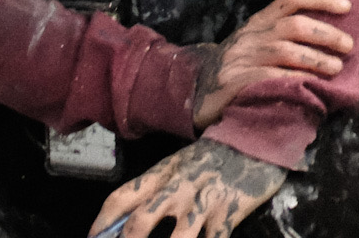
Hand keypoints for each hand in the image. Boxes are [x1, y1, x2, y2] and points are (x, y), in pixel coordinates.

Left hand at [91, 138, 285, 237]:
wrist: (256, 135)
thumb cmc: (214, 155)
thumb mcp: (180, 165)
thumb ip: (156, 189)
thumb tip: (127, 220)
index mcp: (162, 174)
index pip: (121, 197)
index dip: (102, 222)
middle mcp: (178, 188)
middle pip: (141, 221)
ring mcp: (204, 201)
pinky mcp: (229, 211)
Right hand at [191, 0, 352, 131]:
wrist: (195, 92)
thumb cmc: (239, 68)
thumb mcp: (258, 43)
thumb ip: (285, 36)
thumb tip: (334, 35)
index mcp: (259, 22)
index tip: (347, 7)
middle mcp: (250, 36)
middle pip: (294, 26)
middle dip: (326, 34)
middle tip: (348, 46)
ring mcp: (240, 59)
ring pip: (284, 51)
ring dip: (316, 59)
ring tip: (336, 68)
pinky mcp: (233, 83)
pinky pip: (269, 78)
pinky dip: (294, 81)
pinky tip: (310, 87)